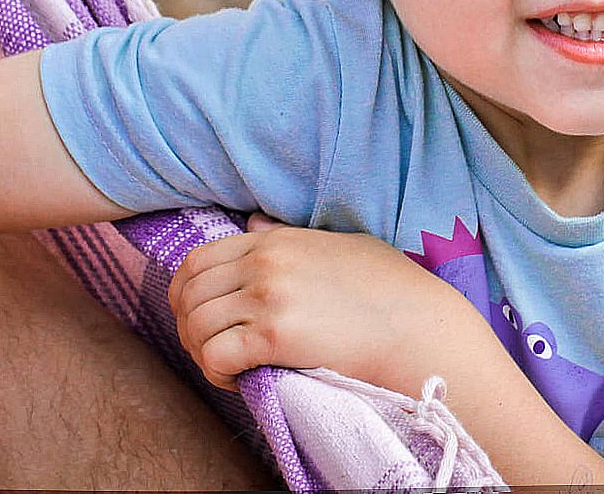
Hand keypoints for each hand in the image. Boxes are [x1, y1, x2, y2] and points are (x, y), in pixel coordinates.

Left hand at [168, 213, 457, 391]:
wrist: (418, 328)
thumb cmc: (390, 290)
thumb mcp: (339, 244)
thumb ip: (289, 234)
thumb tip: (252, 223)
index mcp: (275, 240)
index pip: (198, 260)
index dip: (185, 294)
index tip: (198, 318)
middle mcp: (265, 263)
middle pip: (189, 294)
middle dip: (188, 327)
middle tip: (210, 350)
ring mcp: (269, 297)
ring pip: (196, 326)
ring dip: (201, 353)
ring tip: (227, 368)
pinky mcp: (275, 336)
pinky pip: (216, 355)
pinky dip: (216, 373)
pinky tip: (239, 380)